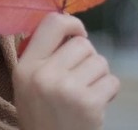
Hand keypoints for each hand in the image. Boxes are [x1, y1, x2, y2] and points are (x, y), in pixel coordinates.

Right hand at [12, 13, 119, 129]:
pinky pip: (112, 81)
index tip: (78, 34)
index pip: (52, 23)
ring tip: (86, 92)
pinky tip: (95, 104)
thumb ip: (43, 55)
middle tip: (80, 77)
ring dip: (99, 75)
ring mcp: (67, 90)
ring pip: (100, 61)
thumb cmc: (42, 113)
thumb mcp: (28, 83)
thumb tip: (71, 27)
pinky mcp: (89, 105)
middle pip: (82, 43)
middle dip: (87, 57)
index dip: (71, 23)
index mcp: (25, 67)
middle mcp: (43, 75)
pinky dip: (109, 91)